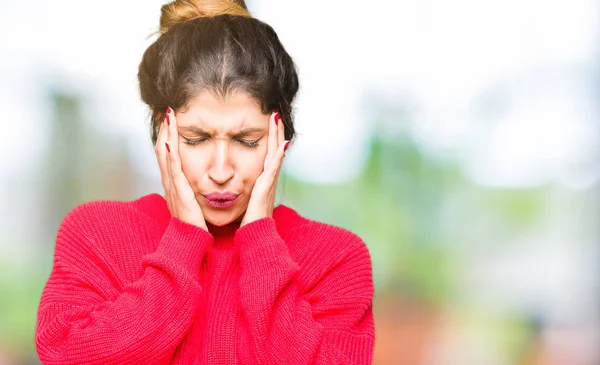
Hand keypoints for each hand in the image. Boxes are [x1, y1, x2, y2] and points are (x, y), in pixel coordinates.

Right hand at [155, 107, 207, 230]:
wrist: (190, 241)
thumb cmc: (195, 224)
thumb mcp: (194, 202)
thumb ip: (195, 191)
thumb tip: (199, 183)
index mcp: (175, 184)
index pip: (168, 155)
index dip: (169, 137)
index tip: (172, 121)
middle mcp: (170, 182)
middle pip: (162, 150)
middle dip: (165, 130)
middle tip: (166, 111)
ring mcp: (172, 186)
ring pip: (165, 154)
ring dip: (166, 134)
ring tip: (168, 116)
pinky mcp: (178, 190)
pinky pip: (172, 167)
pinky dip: (169, 152)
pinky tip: (168, 139)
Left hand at [240, 111, 288, 226]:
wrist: (256, 235)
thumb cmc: (249, 221)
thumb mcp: (246, 200)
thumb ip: (244, 189)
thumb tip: (237, 183)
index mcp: (261, 179)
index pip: (266, 153)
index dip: (268, 138)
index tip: (267, 122)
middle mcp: (267, 178)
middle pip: (273, 149)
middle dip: (275, 131)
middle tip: (275, 114)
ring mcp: (269, 182)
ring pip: (275, 154)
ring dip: (277, 136)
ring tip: (277, 119)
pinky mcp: (266, 188)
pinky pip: (273, 168)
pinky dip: (278, 156)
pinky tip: (282, 144)